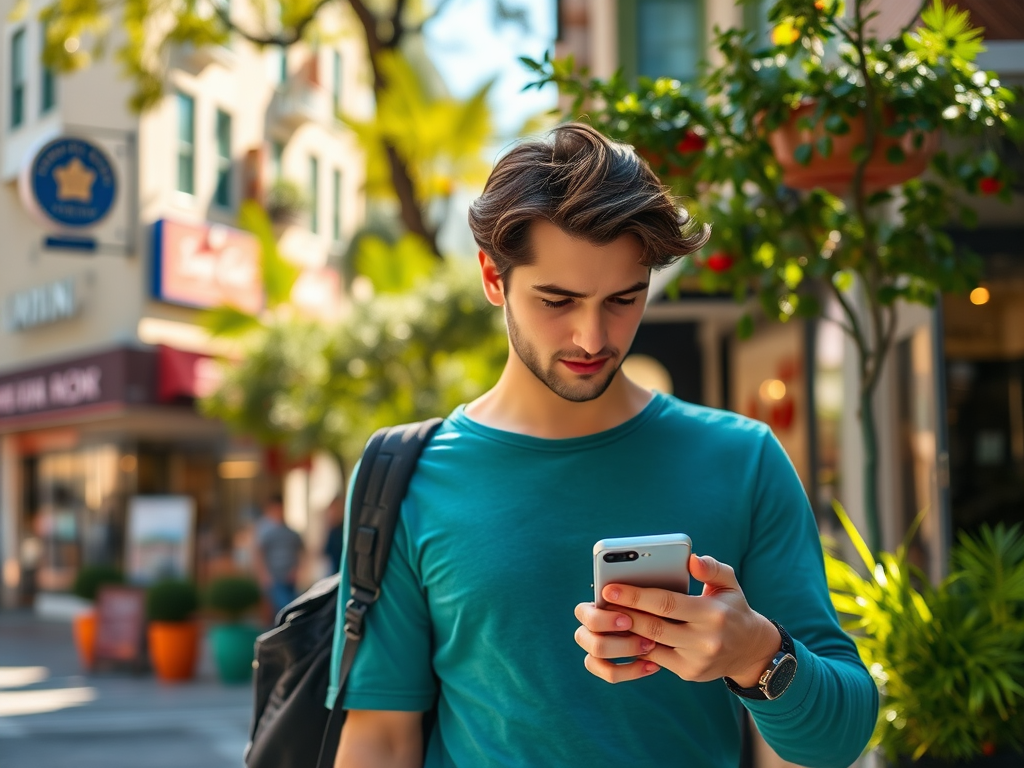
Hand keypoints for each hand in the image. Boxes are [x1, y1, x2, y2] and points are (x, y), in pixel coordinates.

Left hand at [574, 554, 780, 685]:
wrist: (751, 651)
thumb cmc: (733, 609)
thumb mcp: (731, 584)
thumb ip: (712, 569)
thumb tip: (692, 560)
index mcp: (713, 613)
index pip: (667, 603)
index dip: (635, 596)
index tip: (610, 587)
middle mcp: (705, 640)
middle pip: (654, 626)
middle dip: (623, 614)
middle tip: (600, 602)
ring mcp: (696, 660)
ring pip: (651, 645)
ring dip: (626, 632)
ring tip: (606, 616)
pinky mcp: (689, 672)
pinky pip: (656, 659)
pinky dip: (638, 646)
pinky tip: (622, 632)